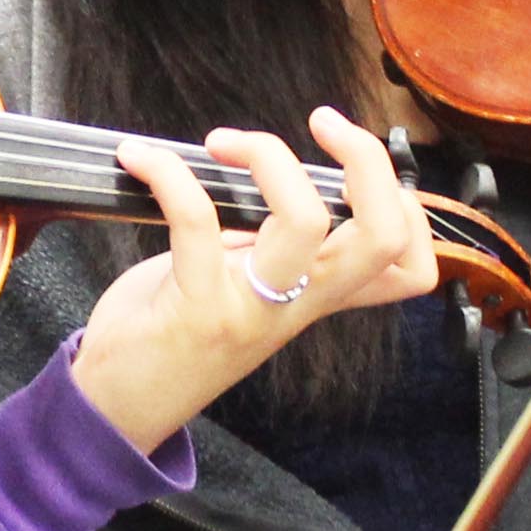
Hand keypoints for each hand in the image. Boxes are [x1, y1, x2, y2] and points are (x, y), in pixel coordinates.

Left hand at [67, 110, 436, 454]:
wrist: (120, 407)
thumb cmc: (178, 335)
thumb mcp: (245, 293)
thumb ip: (270, 248)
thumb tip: (274, 178)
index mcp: (316, 297)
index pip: (408, 269)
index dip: (411, 210)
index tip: (358, 164)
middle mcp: (298, 304)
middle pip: (381, 236)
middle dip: (367, 160)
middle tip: (322, 123)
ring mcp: (253, 308)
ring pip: (307, 222)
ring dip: (267, 155)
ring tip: (221, 142)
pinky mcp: (197, 308)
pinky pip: (197, 220)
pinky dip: (167, 173)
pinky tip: (138, 159)